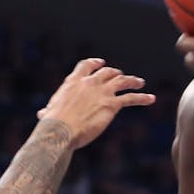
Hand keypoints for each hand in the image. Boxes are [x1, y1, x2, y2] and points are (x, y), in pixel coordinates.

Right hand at [37, 58, 155, 148]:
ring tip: (140, 83)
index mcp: (73, 82)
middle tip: (122, 77)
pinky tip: (151, 99)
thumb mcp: (49, 113)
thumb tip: (42, 114)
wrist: (60, 130)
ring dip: (133, 81)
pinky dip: (143, 98)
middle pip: (108, 72)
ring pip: (122, 81)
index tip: (102, 63)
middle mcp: (89, 83)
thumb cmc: (52, 124)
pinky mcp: (112, 104)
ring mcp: (102, 92)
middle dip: (116, 74)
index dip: (95, 63)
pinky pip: (131, 98)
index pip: (86, 66)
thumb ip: (49, 110)